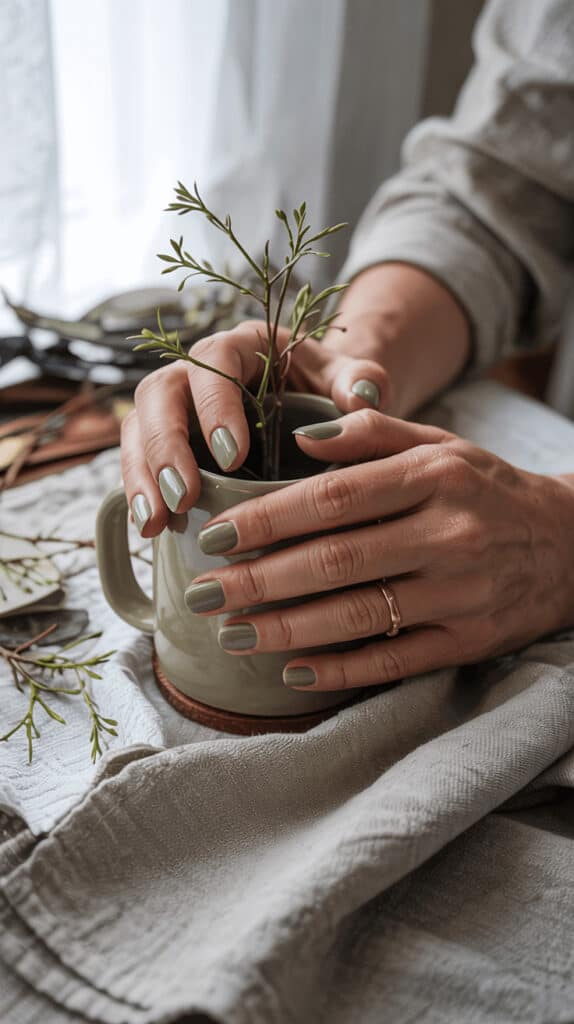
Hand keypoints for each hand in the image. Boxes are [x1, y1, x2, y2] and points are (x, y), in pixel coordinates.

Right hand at [121, 317, 391, 536]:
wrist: (316, 405)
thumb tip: (360, 398)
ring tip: (155, 523)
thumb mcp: (352, 379)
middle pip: (160, 394)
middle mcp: (196, 370)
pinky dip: (140, 493)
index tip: (232, 455)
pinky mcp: (166, 443)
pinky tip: (150, 530)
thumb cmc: (332, 390)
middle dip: (165, 447)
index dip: (215, 405)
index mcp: (242, 345)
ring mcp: (175, 407)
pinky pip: (138, 460)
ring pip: (138, 428)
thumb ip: (362, 380)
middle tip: (184, 497)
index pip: (214, 359)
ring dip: (141, 475)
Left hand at [185, 410, 573, 690]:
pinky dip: (340, 669)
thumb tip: (300, 436)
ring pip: (359, 616)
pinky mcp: (470, 641)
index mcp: (435, 477)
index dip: (268, 519)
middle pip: (336, 561)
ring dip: (288, 629)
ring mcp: (461, 594)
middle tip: (204, 592)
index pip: (334, 498)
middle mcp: (449, 535)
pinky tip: (293, 670)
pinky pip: (396, 662)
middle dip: (260, 580)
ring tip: (233, 634)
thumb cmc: (488, 490)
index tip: (217, 535)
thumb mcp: (442, 445)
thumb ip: (372, 435)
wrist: (570, 546)